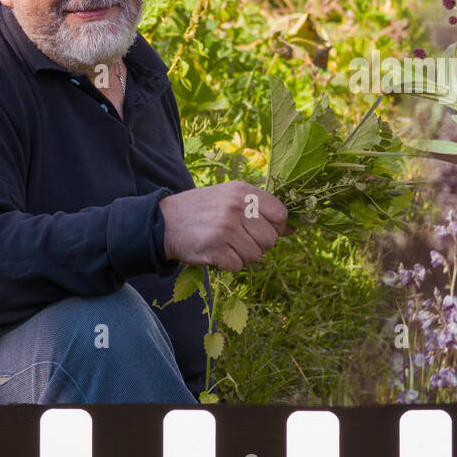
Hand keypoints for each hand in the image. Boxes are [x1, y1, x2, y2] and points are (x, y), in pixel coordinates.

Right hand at [158, 182, 289, 270]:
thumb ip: (260, 209)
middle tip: (238, 240)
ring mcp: (225, 227)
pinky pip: (238, 265)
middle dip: (258, 245)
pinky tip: (216, 253)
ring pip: (256, 255)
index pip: (281, 214)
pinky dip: (228, 264)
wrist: (163, 221)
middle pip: (270, 239)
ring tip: (226, 245)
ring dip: (243, 256)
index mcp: (243, 191)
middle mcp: (237, 206)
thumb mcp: (230, 197)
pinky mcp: (214, 247)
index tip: (263, 231)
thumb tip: (293, 228)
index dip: (277, 227)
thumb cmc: (203, 210)